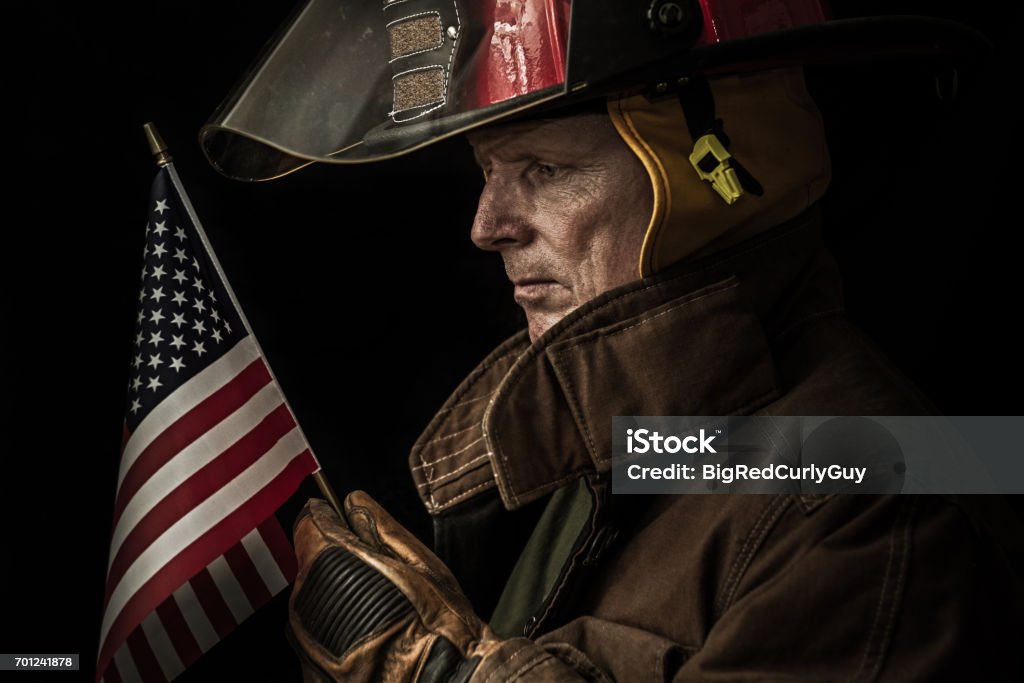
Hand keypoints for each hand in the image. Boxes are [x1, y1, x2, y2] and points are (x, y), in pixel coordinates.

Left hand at [287, 494, 503, 681]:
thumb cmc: (439, 630)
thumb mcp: (421, 564)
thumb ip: (380, 528)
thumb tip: (355, 502)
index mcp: (331, 565)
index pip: (309, 523)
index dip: (330, 519)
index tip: (349, 522)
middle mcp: (306, 602)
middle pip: (313, 565)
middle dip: (340, 564)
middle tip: (384, 579)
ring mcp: (303, 640)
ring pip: (316, 601)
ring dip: (340, 600)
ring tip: (384, 614)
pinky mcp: (309, 670)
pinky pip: (318, 637)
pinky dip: (339, 634)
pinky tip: (374, 641)